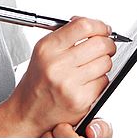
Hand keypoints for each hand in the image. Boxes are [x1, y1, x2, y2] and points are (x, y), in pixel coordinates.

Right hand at [7, 16, 116, 135]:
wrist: (28, 112)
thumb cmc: (37, 82)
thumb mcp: (43, 52)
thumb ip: (66, 35)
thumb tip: (92, 26)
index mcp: (47, 48)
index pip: (83, 26)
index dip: (99, 25)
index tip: (103, 29)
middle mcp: (57, 65)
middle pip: (99, 43)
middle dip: (108, 43)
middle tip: (105, 46)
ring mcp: (69, 83)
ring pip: (105, 62)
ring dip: (104, 62)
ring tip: (92, 66)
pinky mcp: (81, 100)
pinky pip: (104, 81)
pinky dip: (100, 80)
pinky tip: (88, 81)